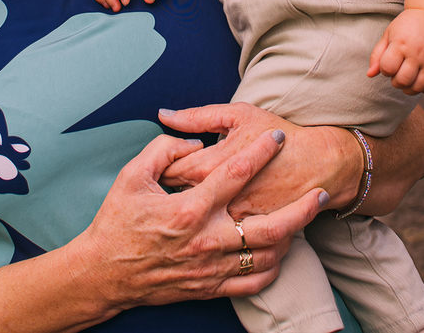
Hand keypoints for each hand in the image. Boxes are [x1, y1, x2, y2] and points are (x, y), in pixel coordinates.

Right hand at [74, 130, 326, 310]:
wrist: (103, 274)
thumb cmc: (116, 222)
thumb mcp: (131, 177)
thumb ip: (162, 151)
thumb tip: (189, 139)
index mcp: (188, 209)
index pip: (237, 173)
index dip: (261, 150)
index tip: (278, 136)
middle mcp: (205, 241)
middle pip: (269, 226)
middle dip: (300, 207)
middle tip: (319, 190)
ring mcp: (210, 267)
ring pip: (267, 256)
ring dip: (292, 236)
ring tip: (304, 217)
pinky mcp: (209, 286)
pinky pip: (253, 281)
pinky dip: (273, 266)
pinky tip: (281, 250)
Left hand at [158, 104, 360, 218]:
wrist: (321, 164)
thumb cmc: (279, 134)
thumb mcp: (239, 116)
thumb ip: (198, 116)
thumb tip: (164, 113)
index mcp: (213, 166)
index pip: (170, 170)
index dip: (164, 167)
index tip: (166, 166)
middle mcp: (220, 198)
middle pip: (177, 200)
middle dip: (167, 195)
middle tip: (168, 188)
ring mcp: (235, 221)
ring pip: (197, 223)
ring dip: (187, 216)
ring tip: (184, 207)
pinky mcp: (250, 238)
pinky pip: (221, 238)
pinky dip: (212, 231)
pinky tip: (209, 223)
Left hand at [367, 8, 423, 94]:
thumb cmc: (406, 26)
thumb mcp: (388, 34)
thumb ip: (377, 55)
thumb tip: (369, 75)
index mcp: (401, 44)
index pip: (387, 68)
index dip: (385, 70)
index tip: (389, 64)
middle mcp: (417, 53)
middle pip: (403, 80)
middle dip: (396, 82)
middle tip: (398, 73)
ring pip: (419, 87)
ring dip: (409, 88)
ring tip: (408, 78)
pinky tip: (420, 80)